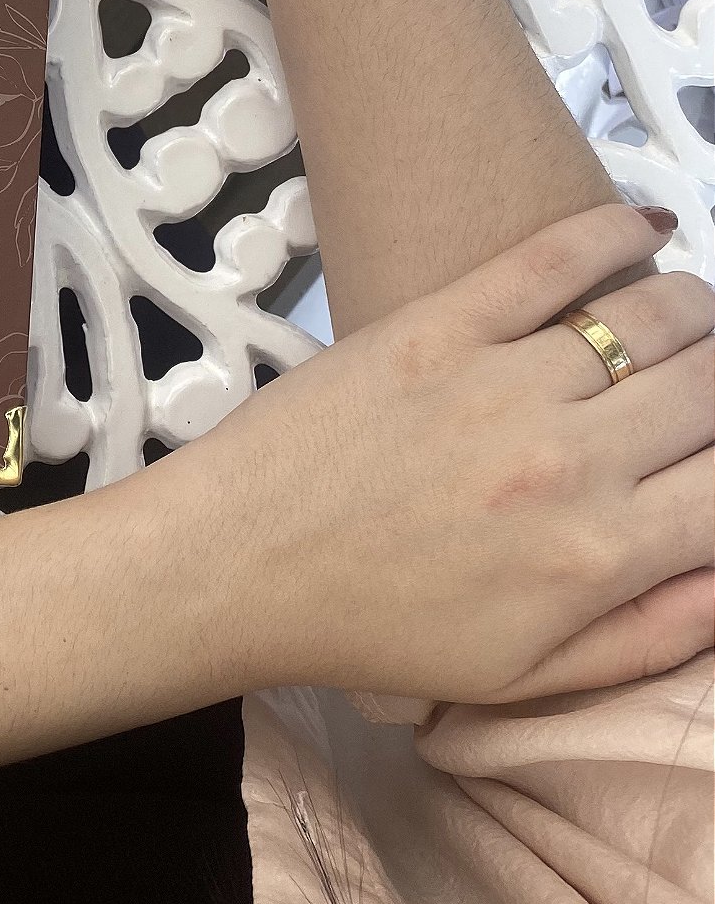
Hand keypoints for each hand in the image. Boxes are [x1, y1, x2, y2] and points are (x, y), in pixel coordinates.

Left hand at [168, 202, 712, 705]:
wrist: (236, 565)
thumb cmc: (373, 630)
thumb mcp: (523, 675)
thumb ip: (650, 635)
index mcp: (597, 556)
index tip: (709, 455)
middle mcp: (569, 463)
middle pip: (710, 391)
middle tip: (697, 392)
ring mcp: (504, 383)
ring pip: (656, 318)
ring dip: (692, 314)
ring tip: (685, 323)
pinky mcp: (440, 324)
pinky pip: (553, 258)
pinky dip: (614, 233)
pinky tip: (645, 228)